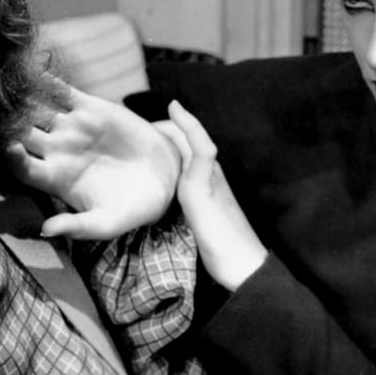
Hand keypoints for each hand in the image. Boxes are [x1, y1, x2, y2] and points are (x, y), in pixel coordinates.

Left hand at [6, 84, 180, 239]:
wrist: (165, 178)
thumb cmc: (133, 208)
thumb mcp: (107, 223)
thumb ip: (77, 227)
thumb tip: (46, 230)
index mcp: (54, 178)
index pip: (21, 166)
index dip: (13, 157)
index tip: (12, 147)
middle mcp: (56, 151)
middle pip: (21, 133)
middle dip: (10, 123)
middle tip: (3, 109)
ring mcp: (71, 128)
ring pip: (36, 109)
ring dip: (24, 99)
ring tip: (14, 86)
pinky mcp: (90, 108)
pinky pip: (61, 91)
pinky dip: (48, 82)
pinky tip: (36, 70)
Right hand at [156, 100, 266, 290]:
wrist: (237, 265)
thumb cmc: (219, 230)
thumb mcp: (202, 191)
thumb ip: (200, 157)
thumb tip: (186, 127)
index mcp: (208, 167)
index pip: (192, 134)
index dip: (180, 119)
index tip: (163, 109)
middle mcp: (208, 174)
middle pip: (187, 144)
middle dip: (167, 131)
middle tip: (138, 132)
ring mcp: (205, 191)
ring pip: (184, 160)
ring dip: (166, 149)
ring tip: (141, 150)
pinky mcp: (200, 207)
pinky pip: (182, 178)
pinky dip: (168, 170)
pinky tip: (157, 180)